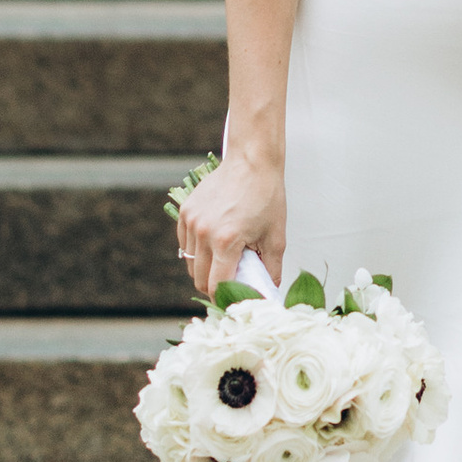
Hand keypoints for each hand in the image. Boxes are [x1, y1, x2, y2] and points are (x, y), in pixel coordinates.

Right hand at [176, 148, 285, 300]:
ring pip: (191, 262)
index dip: (226, 298)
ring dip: (205, 268)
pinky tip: (214, 243)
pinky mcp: (185, 211)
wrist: (252, 161)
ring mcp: (191, 221)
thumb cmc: (267, 196)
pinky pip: (185, 244)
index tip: (235, 299)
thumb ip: (270, 270)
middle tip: (231, 282)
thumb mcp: (275, 237)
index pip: (217, 286)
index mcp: (226, 241)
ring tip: (225, 259)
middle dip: (214, 286)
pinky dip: (197, 250)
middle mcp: (204, 232)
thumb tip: (267, 292)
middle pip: (199, 279)